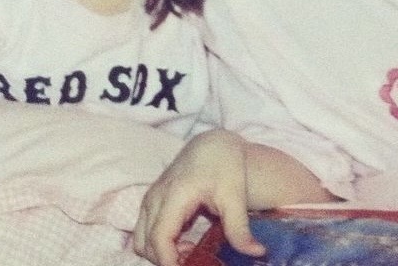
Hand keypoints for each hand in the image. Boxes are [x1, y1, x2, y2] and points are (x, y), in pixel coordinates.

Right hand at [133, 130, 264, 265]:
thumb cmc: (224, 165)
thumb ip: (240, 228)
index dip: (169, 263)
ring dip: (160, 253)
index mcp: (175, 195)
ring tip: (189, 252)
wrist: (214, 143)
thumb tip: (257, 252)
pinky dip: (159, 243)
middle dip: (166, 260)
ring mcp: (151, 197)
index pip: (159, 238)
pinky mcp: (152, 199)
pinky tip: (184, 241)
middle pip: (146, 244)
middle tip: (193, 261)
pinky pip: (144, 230)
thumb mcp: (235, 196)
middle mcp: (156, 197)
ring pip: (141, 239)